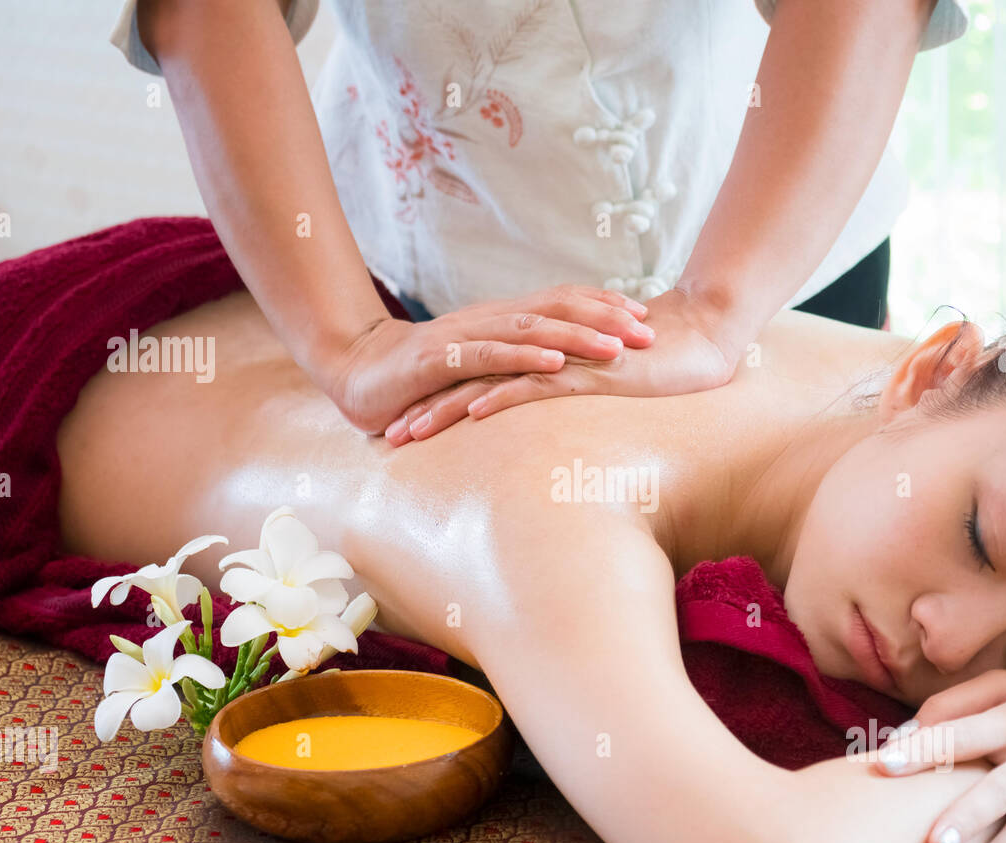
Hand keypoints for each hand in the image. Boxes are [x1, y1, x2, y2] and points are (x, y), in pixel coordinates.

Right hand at [322, 285, 654, 435]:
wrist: (356, 373)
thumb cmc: (420, 376)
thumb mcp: (479, 368)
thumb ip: (515, 364)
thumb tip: (562, 370)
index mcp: (501, 319)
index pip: (561, 303)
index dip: (604, 306)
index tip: (646, 317)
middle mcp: (488, 319)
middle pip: (556, 308)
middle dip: (605, 318)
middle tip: (650, 332)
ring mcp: (465, 337)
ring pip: (530, 328)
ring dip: (576, 335)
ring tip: (617, 346)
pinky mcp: (441, 361)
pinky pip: (490, 356)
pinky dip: (525, 357)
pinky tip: (556, 364)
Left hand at [389, 285, 747, 443]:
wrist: (700, 340)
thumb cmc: (655, 369)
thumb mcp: (599, 392)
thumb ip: (569, 400)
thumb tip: (547, 424)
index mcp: (539, 362)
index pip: (477, 381)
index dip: (438, 402)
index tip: (405, 426)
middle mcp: (541, 358)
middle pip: (467, 382)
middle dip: (424, 409)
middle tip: (387, 435)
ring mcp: (561, 363)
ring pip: (488, 384)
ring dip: (445, 410)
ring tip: (408, 435)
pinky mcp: (585, 372)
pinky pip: (534, 386)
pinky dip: (501, 398)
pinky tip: (470, 416)